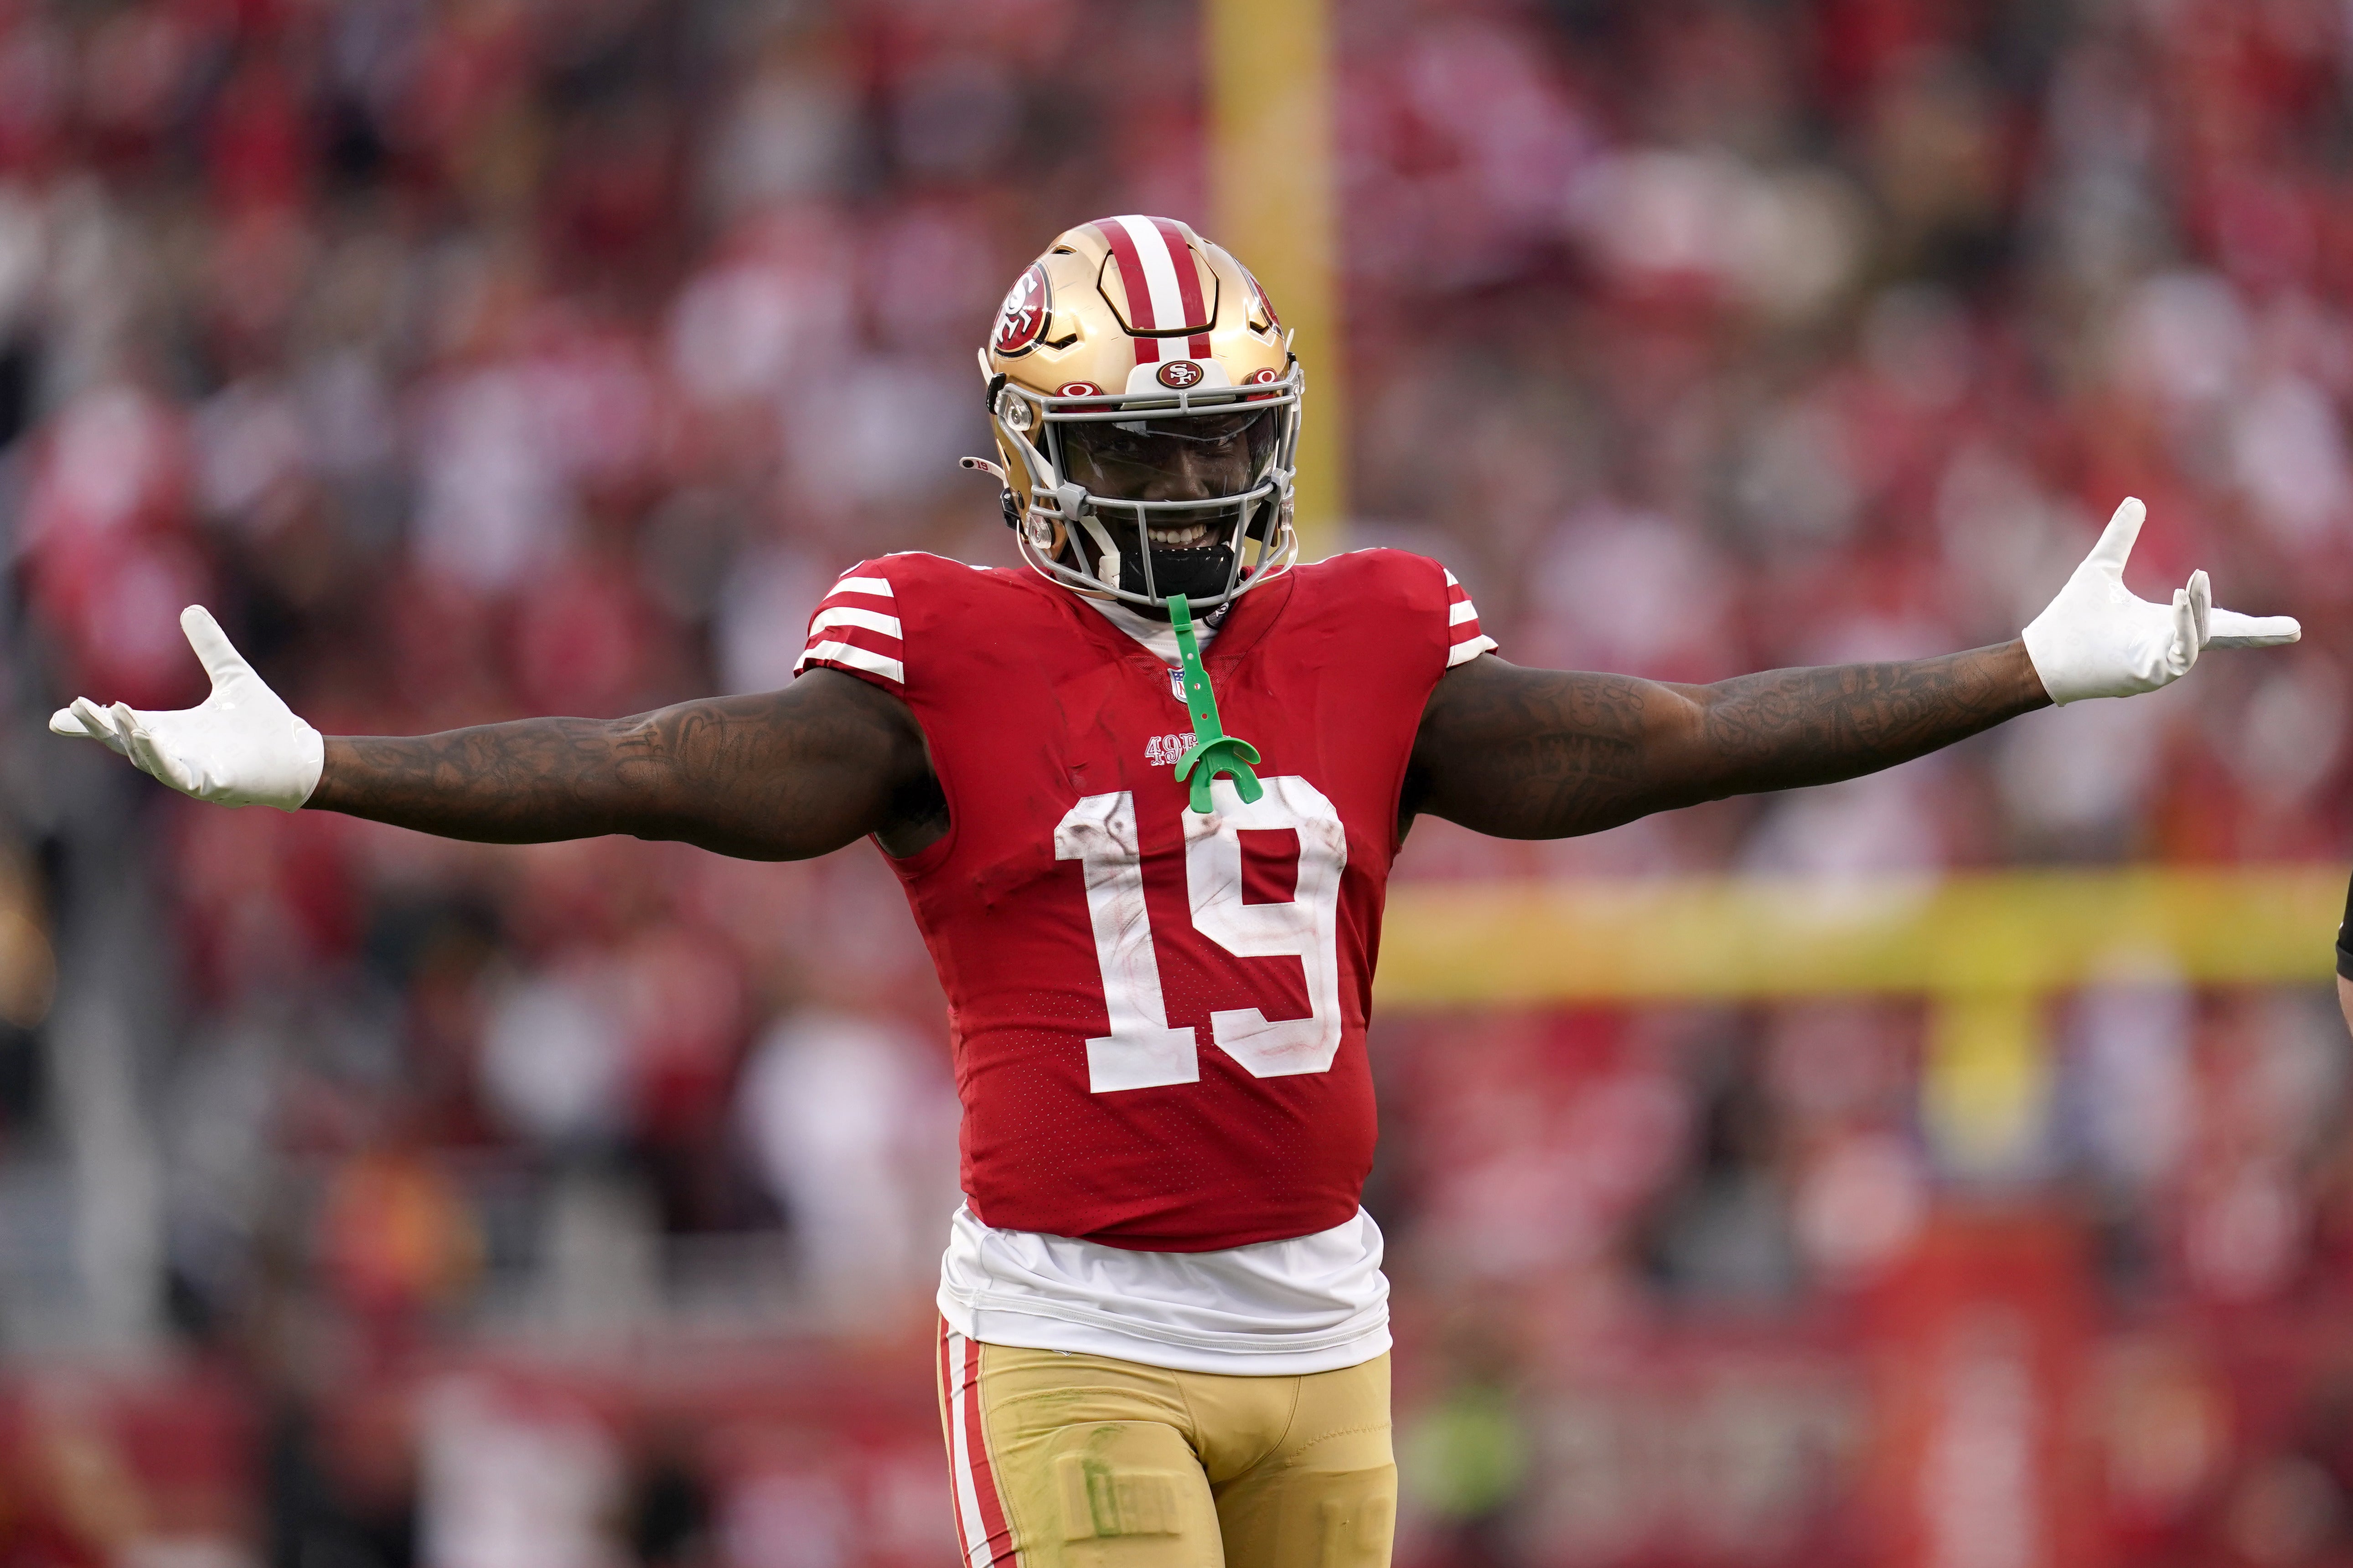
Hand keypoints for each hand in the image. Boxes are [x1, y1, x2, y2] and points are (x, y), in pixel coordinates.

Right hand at [48, 606, 323, 809]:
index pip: (123, 724)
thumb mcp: (232, 675)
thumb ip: (210, 646)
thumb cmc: (265, 723)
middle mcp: (176, 752)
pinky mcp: (214, 785)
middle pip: (126, 742)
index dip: (92, 721)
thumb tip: (190, 609)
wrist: (301, 755)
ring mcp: (192, 771)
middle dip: (100, 728)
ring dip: (132, 737)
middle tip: (73, 710)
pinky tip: (150, 739)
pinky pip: (182, 775)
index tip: (59, 716)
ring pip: (149, 759)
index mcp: (174, 730)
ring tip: (117, 714)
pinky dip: (164, 759)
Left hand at [2021, 497, 2299, 703]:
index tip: (2289, 626)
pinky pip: (2178, 655)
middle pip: (2224, 638)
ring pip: (2198, 639)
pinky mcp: (2146, 675)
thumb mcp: (2101, 568)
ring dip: (2200, 610)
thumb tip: (2135, 501)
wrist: (2042, 651)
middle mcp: (2169, 644)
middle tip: (2293, 629)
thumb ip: (2121, 537)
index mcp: (2165, 623)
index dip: (2251, 622)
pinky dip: (2183, 629)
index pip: (2217, 620)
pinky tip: (2178, 602)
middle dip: (2258, 633)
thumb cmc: (2070, 617)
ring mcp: (2161, 663)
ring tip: (2192, 582)